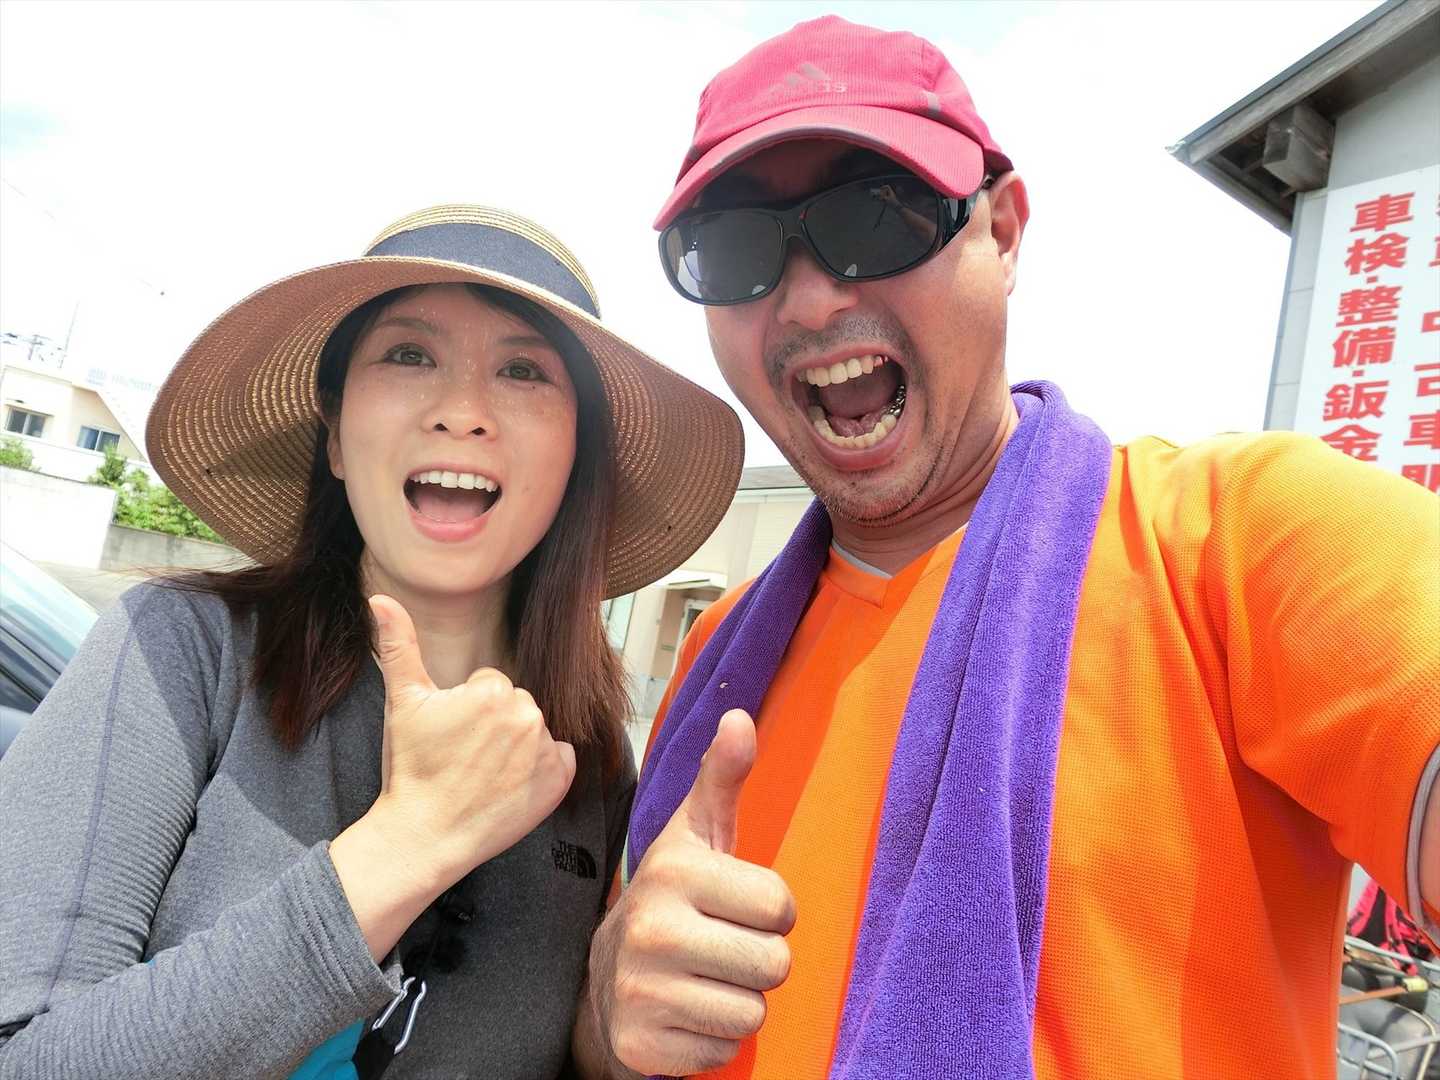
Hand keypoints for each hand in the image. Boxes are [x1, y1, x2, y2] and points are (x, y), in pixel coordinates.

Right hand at [332, 594, 577, 960]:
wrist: (424, 836)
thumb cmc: (411, 769)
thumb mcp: (402, 702)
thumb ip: (399, 644)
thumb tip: (380, 597)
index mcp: (494, 691)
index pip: (490, 685)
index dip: (467, 710)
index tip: (451, 738)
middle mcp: (527, 715)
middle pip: (515, 705)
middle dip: (494, 725)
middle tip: (464, 757)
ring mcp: (547, 750)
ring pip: (535, 730)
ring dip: (517, 746)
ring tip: (484, 773)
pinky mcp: (560, 781)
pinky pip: (560, 758)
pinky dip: (542, 769)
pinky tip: (509, 786)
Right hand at [585, 709, 794, 1075]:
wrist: (604, 981)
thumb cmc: (672, 898)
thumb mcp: (695, 835)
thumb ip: (721, 778)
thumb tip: (740, 716)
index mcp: (673, 872)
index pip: (780, 906)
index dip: (769, 911)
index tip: (735, 907)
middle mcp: (651, 930)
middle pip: (773, 964)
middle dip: (758, 960)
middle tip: (721, 947)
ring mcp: (641, 992)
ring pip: (752, 1012)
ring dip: (738, 1001)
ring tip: (704, 979)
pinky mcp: (640, 1047)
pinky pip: (723, 1053)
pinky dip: (712, 1041)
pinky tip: (686, 1013)